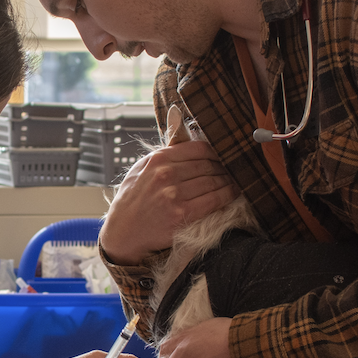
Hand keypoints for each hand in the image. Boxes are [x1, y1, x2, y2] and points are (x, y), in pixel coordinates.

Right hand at [100, 140, 238, 264]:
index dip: (215, 152)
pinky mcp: (182, 214)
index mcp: (158, 159)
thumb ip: (164, 151)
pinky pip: (214, 200)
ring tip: (234, 180)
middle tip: (232, 170)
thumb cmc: (133, 199)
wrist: (123, 230)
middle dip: (224, 167)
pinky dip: (227, 195)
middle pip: (208, 165)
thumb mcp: (142, 168)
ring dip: (228, 181)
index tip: (222, 156)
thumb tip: (183, 126)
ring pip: (213, 181)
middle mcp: (166, 174)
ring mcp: (174, 195)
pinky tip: (233, 192)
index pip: (198, 148)